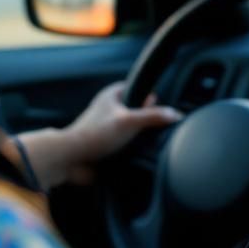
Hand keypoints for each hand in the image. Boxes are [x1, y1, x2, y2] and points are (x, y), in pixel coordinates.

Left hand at [17, 82, 181, 188]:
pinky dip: (134, 149)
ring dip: (141, 136)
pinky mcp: (107, 146)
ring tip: (150, 140)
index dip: (150, 94)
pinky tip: (140, 154)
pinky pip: (127, 145)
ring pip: (132, 129)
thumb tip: (175, 114)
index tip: (163, 101)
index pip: (136, 87)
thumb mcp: (129, 121)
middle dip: (148, 118)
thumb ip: (153, 117)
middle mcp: (109, 110)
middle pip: (137, 110)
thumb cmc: (94, 135)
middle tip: (159, 123)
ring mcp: (107, 128)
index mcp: (111, 95)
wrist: (72, 159)